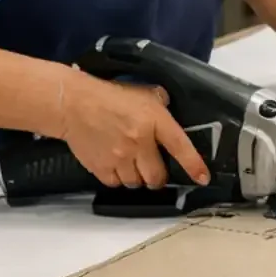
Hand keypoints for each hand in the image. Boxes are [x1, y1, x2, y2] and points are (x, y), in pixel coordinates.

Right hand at [58, 70, 209, 190]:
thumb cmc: (109, 97)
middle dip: (158, 176)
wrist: (72, 104)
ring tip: (131, 164)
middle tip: (154, 169)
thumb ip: (161, 104)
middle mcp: (139, 142)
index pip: (181, 148)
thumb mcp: (143, 93)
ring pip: (137, 183)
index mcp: (154, 122)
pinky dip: (118, 178)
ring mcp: (119, 157)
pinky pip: (116, 184)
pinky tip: (115, 165)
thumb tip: (171, 110)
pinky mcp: (101, 167)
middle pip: (157, 177)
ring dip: (137, 178)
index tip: (202, 178)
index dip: (194, 166)